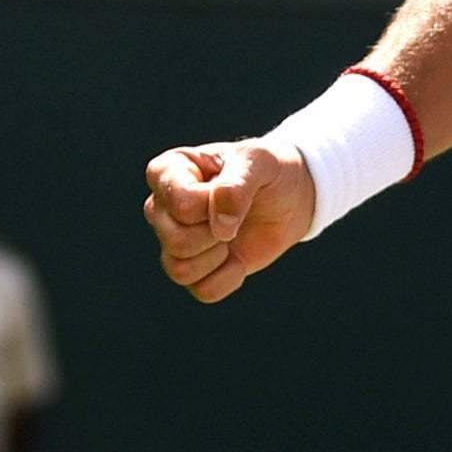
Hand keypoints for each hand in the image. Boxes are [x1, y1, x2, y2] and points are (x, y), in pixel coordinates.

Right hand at [143, 140, 315, 303]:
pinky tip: (238, 256)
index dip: (214, 206)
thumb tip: (220, 228)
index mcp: (167, 170)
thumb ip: (236, 187)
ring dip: (219, 256)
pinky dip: (229, 277)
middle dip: (216, 233)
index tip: (232, 188)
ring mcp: (173, 240)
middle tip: (235, 215)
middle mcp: (161, 207)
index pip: (180, 204)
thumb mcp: (259, 161)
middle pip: (176, 241)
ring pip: (180, 270)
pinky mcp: (193, 269)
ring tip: (233, 233)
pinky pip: (202, 290)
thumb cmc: (267, 169)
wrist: (290, 195)